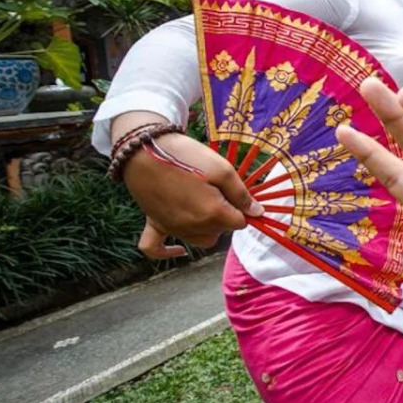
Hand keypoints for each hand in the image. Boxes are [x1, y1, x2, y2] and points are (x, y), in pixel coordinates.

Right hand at [120, 131, 263, 259]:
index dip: (242, 208)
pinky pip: (155, 248)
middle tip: (219, 192)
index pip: (240, 223)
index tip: (236, 193)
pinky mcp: (153, 223)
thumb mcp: (222, 169)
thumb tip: (257, 213)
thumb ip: (241, 194)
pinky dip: (168, 252)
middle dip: (226, 216)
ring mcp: (171, 228)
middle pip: (221, 232)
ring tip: (204, 203)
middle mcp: (192, 227)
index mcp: (212, 214)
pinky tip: (180, 250)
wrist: (145, 150)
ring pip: (199, 240)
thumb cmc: (187, 157)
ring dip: (207, 229)